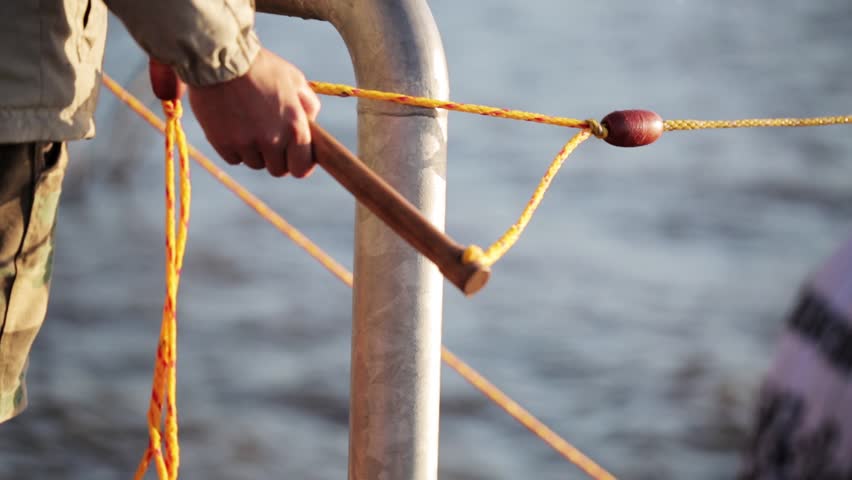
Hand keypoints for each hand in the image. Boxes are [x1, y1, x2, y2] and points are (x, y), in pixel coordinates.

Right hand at [186, 48, 320, 176]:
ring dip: (254, 151)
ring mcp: (246, 143)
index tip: (293, 158)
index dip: (299, 165)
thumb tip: (311, 125)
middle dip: (276, 157)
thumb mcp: (294, 79)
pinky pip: (234, 159)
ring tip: (248, 124)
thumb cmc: (260, 67)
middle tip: (269, 137)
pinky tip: (233, 127)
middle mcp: (272, 139)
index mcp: (294, 126)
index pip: (301, 168)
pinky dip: (235, 148)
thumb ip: (308, 105)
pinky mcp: (222, 143)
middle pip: (277, 170)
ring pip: (255, 164)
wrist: (219, 58)